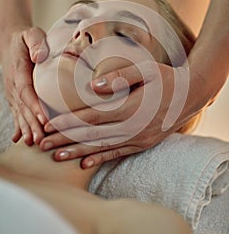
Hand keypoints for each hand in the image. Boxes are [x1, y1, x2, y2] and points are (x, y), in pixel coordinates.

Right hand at [1, 26, 48, 144]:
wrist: (11, 43)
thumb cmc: (26, 39)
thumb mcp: (32, 34)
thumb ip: (36, 42)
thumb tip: (39, 56)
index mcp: (19, 70)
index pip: (26, 90)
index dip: (34, 105)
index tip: (42, 117)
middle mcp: (13, 85)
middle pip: (23, 106)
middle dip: (32, 123)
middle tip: (41, 137)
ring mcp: (13, 93)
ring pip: (20, 112)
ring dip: (26, 128)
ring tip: (33, 142)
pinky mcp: (15, 97)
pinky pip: (17, 113)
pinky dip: (19, 126)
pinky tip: (21, 139)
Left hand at [40, 60, 199, 167]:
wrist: (190, 96)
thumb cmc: (166, 79)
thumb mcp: (147, 70)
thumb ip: (120, 75)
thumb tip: (93, 86)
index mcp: (131, 107)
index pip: (92, 117)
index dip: (69, 122)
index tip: (49, 125)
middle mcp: (133, 127)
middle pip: (92, 135)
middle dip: (66, 140)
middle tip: (43, 145)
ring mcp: (138, 138)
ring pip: (102, 148)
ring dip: (78, 153)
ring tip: (57, 157)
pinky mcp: (143, 144)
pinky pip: (118, 154)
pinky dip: (100, 159)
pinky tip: (85, 164)